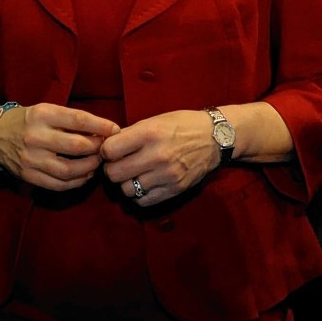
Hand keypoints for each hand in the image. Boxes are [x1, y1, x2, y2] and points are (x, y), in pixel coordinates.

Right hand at [0, 103, 119, 191]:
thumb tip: (103, 130)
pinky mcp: (29, 176)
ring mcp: (31, 159)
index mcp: (42, 115)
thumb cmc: (28, 120)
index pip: (78, 120)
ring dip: (89, 168)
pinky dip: (76, 182)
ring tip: (97, 163)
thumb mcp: (46, 110)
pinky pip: (58, 184)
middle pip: (76, 146)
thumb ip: (70, 120)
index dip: (100, 125)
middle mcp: (36, 136)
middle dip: (97, 148)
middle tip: (106, 148)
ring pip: (69, 170)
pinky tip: (85, 176)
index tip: (115, 129)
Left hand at [100, 110, 220, 207]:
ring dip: (125, 183)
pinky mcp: (174, 189)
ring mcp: (166, 175)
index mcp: (149, 133)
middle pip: (114, 173)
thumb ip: (131, 134)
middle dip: (112, 169)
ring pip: (126, 190)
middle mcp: (157, 156)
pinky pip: (143, 201)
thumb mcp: (155, 120)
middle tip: (118, 164)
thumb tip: (107, 145)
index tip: (111, 150)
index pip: (109, 150)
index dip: (106, 150)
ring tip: (132, 174)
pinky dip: (138, 195)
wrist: (215, 138)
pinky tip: (143, 184)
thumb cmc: (182, 124)